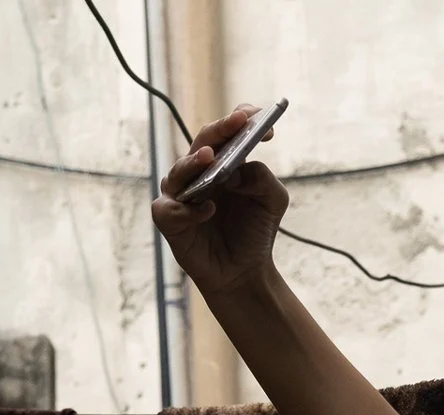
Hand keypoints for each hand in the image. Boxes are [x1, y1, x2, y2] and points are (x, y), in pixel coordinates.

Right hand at [151, 104, 288, 295]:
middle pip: (203, 142)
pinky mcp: (170, 221)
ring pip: (179, 171)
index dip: (240, 118)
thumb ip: (263, 179)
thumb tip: (237, 171)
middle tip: (238, 121)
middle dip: (220, 129)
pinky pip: (171, 209)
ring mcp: (182, 195)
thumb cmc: (255, 231)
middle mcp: (199, 172)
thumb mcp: (272, 201)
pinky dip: (189, 209)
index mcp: (225, 162)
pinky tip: (209, 210)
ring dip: (194, 162)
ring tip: (210, 158)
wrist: (244, 271)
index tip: (257, 115)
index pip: (228, 131)